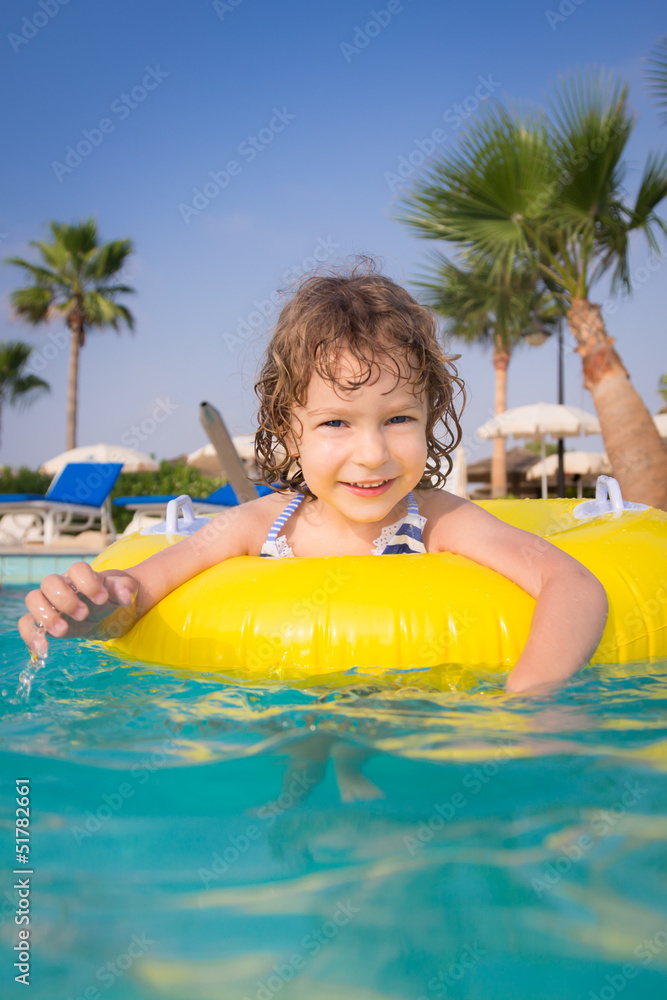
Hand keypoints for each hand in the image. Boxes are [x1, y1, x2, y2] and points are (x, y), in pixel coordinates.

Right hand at [19, 562, 137, 656]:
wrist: (103, 609)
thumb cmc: (111, 595)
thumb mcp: (123, 589)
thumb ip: (125, 588)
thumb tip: (125, 595)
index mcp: (81, 575)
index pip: (77, 569)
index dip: (88, 583)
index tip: (103, 599)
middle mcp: (61, 585)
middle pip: (50, 582)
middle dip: (65, 600)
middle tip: (84, 615)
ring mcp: (49, 602)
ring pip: (33, 599)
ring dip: (45, 615)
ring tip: (63, 630)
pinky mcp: (43, 621)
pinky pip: (26, 623)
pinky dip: (30, 636)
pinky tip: (42, 649)